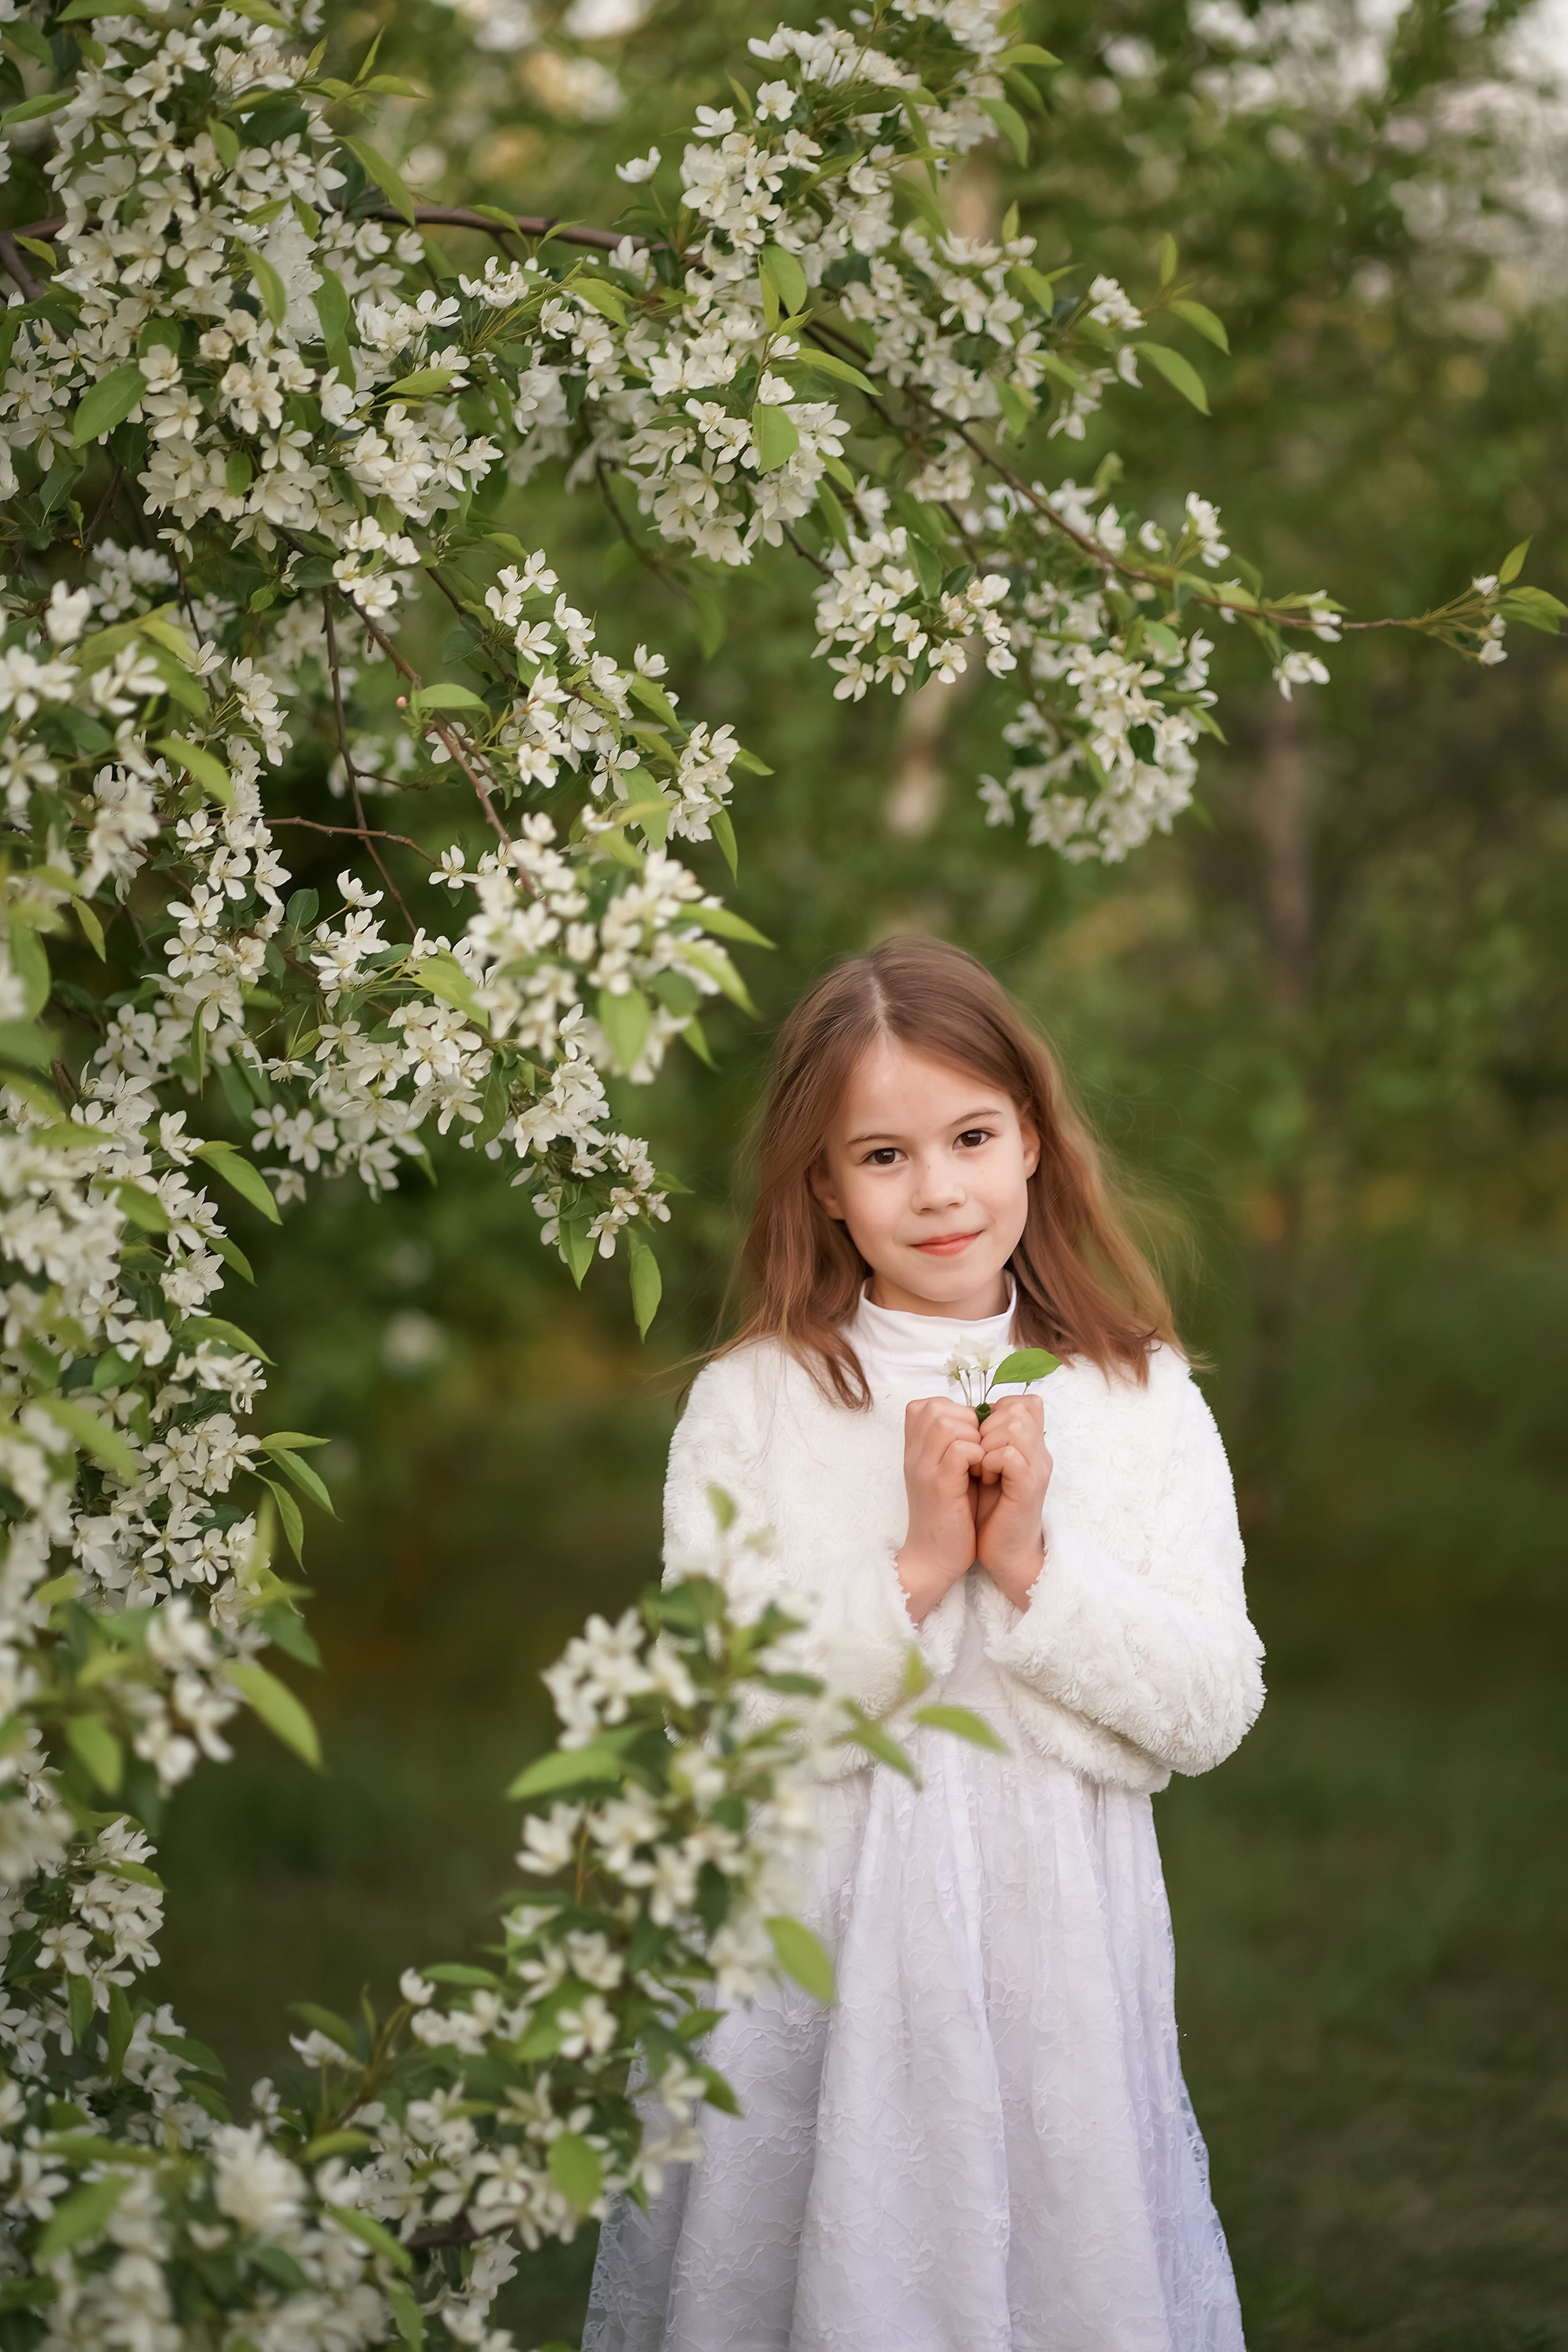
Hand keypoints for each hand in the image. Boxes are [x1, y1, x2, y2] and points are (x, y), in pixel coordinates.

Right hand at [895, 1397, 983, 1624]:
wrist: (934, 1558)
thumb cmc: (948, 1515)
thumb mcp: (944, 1474)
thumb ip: (949, 1446)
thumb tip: (977, 1418)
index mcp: (914, 1450)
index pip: (926, 1405)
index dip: (955, 1413)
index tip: (970, 1439)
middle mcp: (913, 1454)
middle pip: (936, 1407)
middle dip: (967, 1421)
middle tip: (979, 1449)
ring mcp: (924, 1468)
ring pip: (948, 1423)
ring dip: (973, 1437)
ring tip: (980, 1461)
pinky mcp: (940, 1486)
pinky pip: (960, 1449)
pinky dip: (978, 1455)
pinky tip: (981, 1473)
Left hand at [973, 1395, 1051, 1608]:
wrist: (1004, 1554)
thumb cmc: (990, 1512)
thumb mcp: (985, 1467)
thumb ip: (985, 1440)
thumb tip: (966, 1414)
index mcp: (1029, 1445)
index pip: (1024, 1401)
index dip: (996, 1411)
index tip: (979, 1438)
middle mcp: (1038, 1452)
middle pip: (1019, 1407)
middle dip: (987, 1426)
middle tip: (976, 1455)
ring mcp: (1036, 1468)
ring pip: (1014, 1425)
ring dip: (987, 1443)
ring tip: (979, 1467)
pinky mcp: (1028, 1487)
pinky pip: (1009, 1454)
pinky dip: (990, 1462)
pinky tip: (983, 1478)